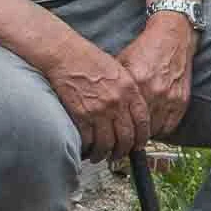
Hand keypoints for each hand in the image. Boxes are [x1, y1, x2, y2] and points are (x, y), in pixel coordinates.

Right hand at [43, 35, 153, 160]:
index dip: (142, 138)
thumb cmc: (92, 60)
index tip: (139, 145)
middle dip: (124, 150)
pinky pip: (88, 140)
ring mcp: (99, 110)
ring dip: (105, 153)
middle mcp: (117, 103)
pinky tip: (87, 150)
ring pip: (107, 143)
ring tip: (102, 156)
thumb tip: (133, 113)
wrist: (67, 55)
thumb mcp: (120, 71)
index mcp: (130, 90)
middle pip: (126, 137)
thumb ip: (129, 92)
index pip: (143, 122)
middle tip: (119, 155)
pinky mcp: (81, 115)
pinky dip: (88, 148)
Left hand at [119, 12, 198, 138]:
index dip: (116, 127)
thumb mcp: (122, 62)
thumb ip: (114, 85)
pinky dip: (161, 130)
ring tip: (136, 135)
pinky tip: (153, 127)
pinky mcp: (182, 100)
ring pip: (154, 130)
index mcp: (136, 81)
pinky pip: (170, 126)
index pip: (123, 115)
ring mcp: (170, 97)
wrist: (172, 38)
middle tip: (122, 140)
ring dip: (144, 134)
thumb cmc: (145, 49)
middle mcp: (154, 91)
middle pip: (138, 126)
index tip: (111, 133)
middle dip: (129, 135)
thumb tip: (99, 104)